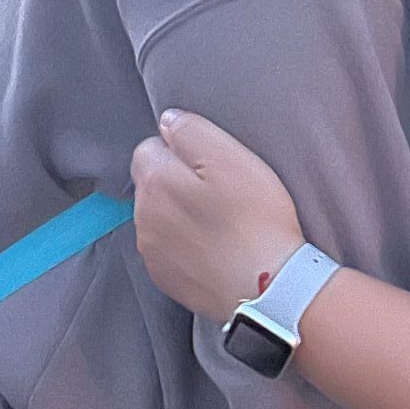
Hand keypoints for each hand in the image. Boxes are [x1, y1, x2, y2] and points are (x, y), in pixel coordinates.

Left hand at [131, 109, 307, 327]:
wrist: (267, 287)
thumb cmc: (255, 221)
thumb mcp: (231, 158)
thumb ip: (191, 131)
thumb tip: (169, 121)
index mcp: (155, 180)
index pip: (151, 146)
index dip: (184, 151)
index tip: (214, 167)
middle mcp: (143, 214)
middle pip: (153, 182)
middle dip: (179, 182)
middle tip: (222, 195)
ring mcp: (151, 249)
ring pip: (159, 216)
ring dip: (181, 214)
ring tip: (222, 224)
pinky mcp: (164, 276)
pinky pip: (168, 248)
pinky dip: (186, 245)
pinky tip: (216, 248)